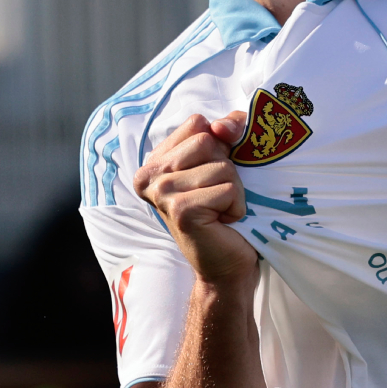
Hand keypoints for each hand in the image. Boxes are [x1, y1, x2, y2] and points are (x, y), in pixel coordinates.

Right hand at [133, 111, 257, 285]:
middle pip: (208, 141)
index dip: (219, 144)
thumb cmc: (225, 210)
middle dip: (227, 168)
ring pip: (222, 166)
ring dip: (234, 190)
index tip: (214, 174)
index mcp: (155, 160)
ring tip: (220, 210)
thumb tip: (223, 124)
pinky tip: (222, 222)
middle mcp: (150, 175)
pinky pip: (228, 189)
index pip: (198, 123)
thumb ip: (227, 130)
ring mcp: (162, 193)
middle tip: (217, 196)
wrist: (225, 263)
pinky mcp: (181, 210)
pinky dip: (237, 206)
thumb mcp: (226, 161)